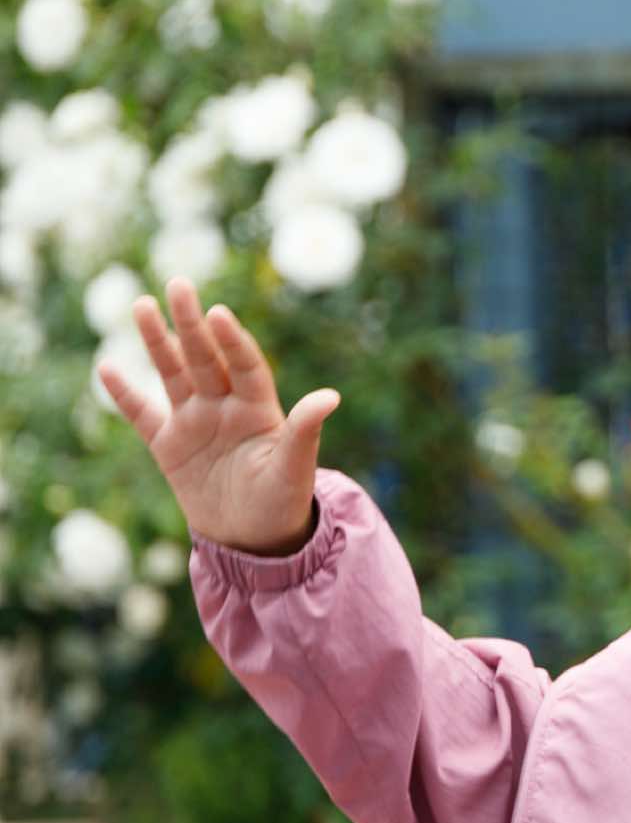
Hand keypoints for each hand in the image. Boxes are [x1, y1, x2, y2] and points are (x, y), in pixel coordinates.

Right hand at [98, 277, 340, 556]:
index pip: (245, 365)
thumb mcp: (295, 467)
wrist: (253, 538)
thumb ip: (305, 431)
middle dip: (191, 323)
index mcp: (259, 408)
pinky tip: (106, 366)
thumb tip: (332, 396)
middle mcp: (225, 406)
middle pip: (206, 358)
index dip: (233, 341)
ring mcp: (195, 422)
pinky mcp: (168, 445)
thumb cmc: (282, 501)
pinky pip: (142, 414)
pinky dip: (124, 394)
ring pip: (173, 374)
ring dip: (158, 342)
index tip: (219, 313)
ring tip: (142, 304)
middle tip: (178, 284)